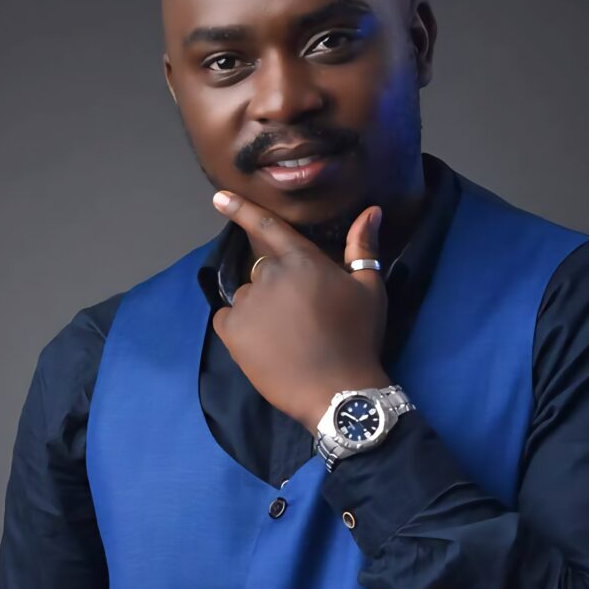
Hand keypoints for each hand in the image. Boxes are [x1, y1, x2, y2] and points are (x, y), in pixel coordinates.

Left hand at [211, 189, 392, 432]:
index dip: (241, 209)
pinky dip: (240, 328)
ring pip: (248, 297)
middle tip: (301, 320)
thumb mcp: (369, 290)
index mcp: (302, 260)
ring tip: (287, 338)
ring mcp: (248, 304)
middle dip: (278, 289)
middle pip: (264, 271)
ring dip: (261, 309)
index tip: (218, 197)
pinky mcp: (232, 332)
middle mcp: (270, 275)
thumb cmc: (357, 338)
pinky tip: (264, 346)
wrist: (337, 391)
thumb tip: (370, 211)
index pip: (267, 227)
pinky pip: (228, 319)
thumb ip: (363, 248)